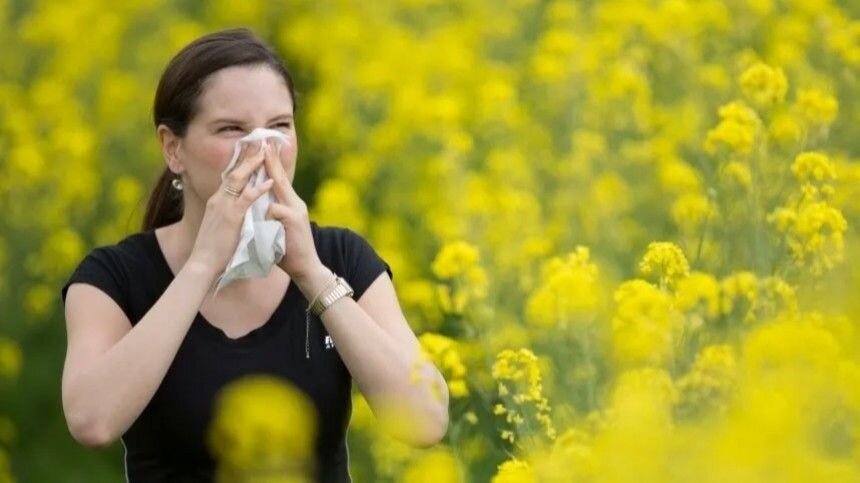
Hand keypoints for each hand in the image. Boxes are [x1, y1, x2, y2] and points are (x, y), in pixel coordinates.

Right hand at [188, 140, 274, 276]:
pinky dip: (259, 188)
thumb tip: (234, 211)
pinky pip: (247, 198)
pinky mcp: (232, 217)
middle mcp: (218, 199)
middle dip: (246, 156)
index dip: (240, 163)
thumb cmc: (211, 249)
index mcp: (216, 201)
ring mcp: (224, 206)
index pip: (229, 177)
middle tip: (259, 143)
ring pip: (239, 179)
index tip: (250, 151)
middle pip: (233, 171)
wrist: (202, 263)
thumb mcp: (218, 226)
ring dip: (253, 165)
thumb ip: (226, 215)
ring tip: (266, 153)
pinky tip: (270, 182)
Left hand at [261, 141, 324, 282]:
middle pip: (280, 177)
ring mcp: (296, 210)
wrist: (306, 268)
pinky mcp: (294, 220)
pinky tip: (261, 208)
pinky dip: (266, 208)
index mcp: (290, 204)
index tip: (263, 146)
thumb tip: (257, 205)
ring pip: (279, 187)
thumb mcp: (277, 228)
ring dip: (270, 172)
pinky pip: (276, 209)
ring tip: (262, 155)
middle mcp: (295, 203)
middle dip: (271, 158)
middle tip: (264, 140)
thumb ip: (270, 214)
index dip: (271, 163)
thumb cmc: (288, 251)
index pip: (278, 180)